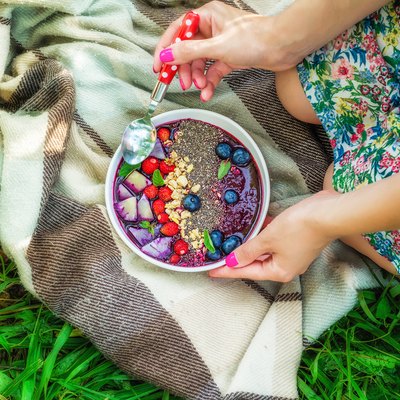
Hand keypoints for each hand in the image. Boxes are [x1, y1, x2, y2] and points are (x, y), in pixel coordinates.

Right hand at [153, 1, 284, 100]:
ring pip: (200, 63)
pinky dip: (209, 82)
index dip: (166, 49)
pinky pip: (213, 71)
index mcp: (206, 16)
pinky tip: (207, 92)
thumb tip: (167, 56)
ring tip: (200, 88)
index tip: (159, 66)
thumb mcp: (217, 46)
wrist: (283, 47)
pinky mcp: (228, 58)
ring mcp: (220, 44)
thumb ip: (189, 52)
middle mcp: (211, 29)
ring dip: (197, 77)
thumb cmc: (256, 38)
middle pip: (187, 50)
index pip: (177, 31)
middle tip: (179, 83)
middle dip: (183, 68)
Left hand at [208, 191, 339, 281]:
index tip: (212, 272)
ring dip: (250, 247)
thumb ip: (249, 251)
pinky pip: (274, 243)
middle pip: (255, 264)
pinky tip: (254, 227)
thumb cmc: (299, 227)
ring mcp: (293, 255)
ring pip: (265, 252)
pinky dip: (263, 237)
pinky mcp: (297, 242)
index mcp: (279, 271)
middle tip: (219, 258)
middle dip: (238, 259)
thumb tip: (233, 262)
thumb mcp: (268, 239)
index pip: (246, 272)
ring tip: (232, 245)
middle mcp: (287, 267)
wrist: (329, 213)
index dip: (227, 271)